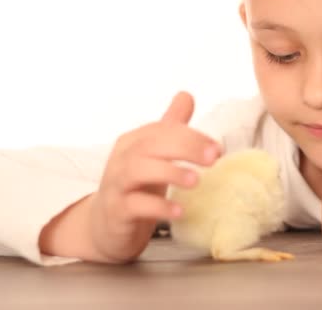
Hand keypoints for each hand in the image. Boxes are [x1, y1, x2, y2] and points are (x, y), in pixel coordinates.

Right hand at [40, 91, 221, 262]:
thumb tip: (187, 96)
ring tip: (196, 181)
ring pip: (138, 170)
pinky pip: (135, 205)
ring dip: (170, 172)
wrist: (105, 225)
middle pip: (151, 144)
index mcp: (133, 142)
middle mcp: (122, 159)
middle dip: (185, 148)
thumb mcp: (153, 155)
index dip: (191, 136)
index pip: (162, 131)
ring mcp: (116, 185)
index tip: (217, 148)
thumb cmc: (135, 187)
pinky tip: (179, 211)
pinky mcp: (117, 211)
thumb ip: (170, 128)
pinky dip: (158, 207)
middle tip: (213, 159)